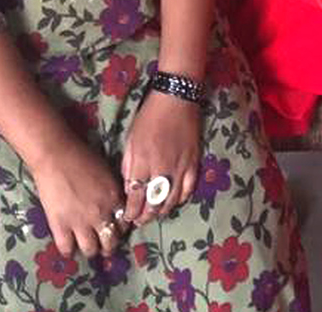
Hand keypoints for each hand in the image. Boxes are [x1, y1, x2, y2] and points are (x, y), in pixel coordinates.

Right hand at [28, 137, 125, 258]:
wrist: (56, 156)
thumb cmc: (83, 157)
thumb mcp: (107, 173)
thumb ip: (113, 192)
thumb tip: (114, 205)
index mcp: (115, 199)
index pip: (125, 223)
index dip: (121, 229)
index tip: (117, 230)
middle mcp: (101, 214)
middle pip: (111, 241)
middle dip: (109, 246)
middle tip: (105, 246)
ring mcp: (80, 222)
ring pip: (91, 249)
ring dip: (91, 250)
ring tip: (89, 248)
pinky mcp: (60, 226)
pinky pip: (67, 248)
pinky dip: (69, 251)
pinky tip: (69, 248)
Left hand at [120, 90, 201, 226]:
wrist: (177, 99)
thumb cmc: (149, 117)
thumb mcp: (131, 140)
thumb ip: (129, 165)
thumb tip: (129, 187)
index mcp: (142, 162)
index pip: (136, 197)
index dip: (131, 212)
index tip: (127, 219)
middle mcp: (161, 169)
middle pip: (154, 202)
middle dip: (146, 216)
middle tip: (140, 221)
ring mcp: (180, 167)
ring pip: (172, 199)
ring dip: (162, 211)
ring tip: (156, 215)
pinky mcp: (193, 162)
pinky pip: (188, 187)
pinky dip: (181, 198)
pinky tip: (174, 201)